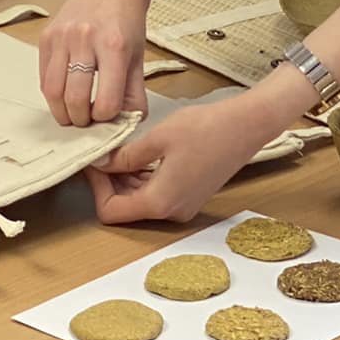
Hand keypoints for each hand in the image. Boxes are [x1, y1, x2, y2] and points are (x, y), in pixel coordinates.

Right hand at [37, 0, 153, 126]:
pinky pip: (43, 76)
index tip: (107, 118)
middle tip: (86, 122)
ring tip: (72, 114)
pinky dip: (52, 93)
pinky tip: (64, 94)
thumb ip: (133, 95)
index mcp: (114, 47)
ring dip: (61, 112)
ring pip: (53, 91)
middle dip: (80, 121)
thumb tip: (125, 125)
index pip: (106, 102)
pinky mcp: (47, 36)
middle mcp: (84, 40)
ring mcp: (62, 37)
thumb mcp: (138, 59)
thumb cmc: (126, 23)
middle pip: (75, 99)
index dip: (105, 119)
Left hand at [84, 93, 276, 224]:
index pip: (111, 211)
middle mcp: (171, 212)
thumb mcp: (157, 139)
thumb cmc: (206, 129)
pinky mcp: (189, 195)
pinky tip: (137, 154)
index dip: (96, 188)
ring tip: (117, 149)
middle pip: (125, 208)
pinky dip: (142, 178)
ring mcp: (182, 206)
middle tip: (100, 153)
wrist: (246, 127)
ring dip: (124, 179)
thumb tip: (99, 163)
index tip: (92, 163)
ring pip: (140, 200)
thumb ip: (125, 156)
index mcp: (160, 202)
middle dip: (108, 182)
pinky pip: (156, 193)